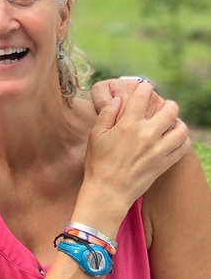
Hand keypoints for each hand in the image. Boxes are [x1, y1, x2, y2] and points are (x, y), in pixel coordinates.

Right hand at [83, 81, 189, 215]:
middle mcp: (147, 134)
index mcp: (128, 124)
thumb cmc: (98, 163)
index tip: (144, 88)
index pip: (143, 96)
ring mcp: (158, 150)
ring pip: (181, 129)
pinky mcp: (164, 163)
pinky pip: (183, 148)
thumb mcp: (96, 135)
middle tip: (162, 106)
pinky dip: (182, 140)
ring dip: (177, 122)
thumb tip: (118, 99)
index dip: (145, 88)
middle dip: (167, 104)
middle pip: (170, 110)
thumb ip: (107, 114)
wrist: (108, 191)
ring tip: (170, 123)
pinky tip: (174, 139)